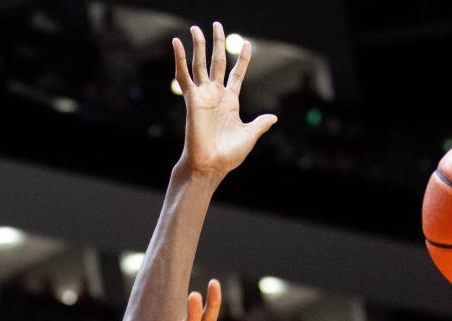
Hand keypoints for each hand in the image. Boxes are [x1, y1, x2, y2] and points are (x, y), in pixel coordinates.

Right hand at [174, 22, 276, 178]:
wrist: (211, 165)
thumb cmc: (228, 155)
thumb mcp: (250, 136)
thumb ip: (260, 124)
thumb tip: (274, 118)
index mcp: (230, 102)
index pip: (237, 74)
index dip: (242, 60)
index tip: (247, 44)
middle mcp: (216, 95)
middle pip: (218, 62)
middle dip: (218, 43)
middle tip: (217, 25)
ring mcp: (203, 95)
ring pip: (200, 64)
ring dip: (199, 46)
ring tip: (196, 28)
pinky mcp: (192, 99)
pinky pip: (183, 76)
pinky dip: (180, 59)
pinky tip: (177, 43)